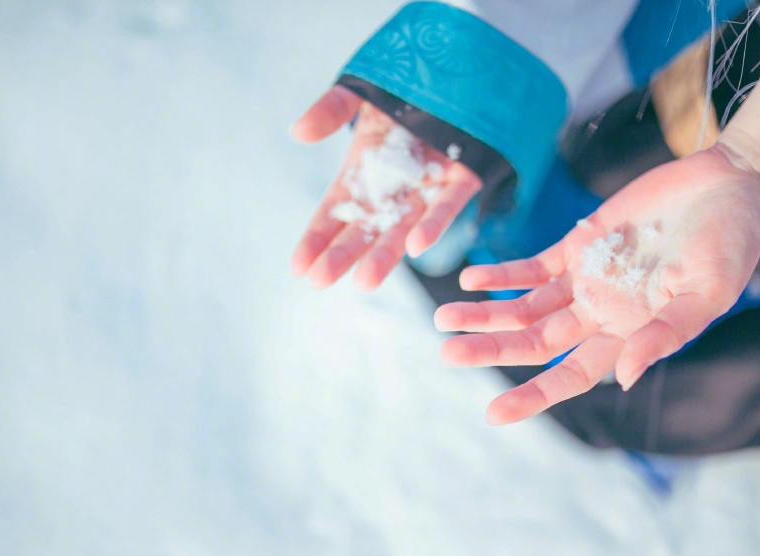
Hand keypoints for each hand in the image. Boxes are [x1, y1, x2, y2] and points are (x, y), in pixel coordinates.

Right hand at [290, 86, 481, 290]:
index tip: (299, 268)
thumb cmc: (405, 84)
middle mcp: (394, 187)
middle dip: (343, 255)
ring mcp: (427, 188)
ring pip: (403, 228)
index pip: (335, 212)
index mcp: (364, 171)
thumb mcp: (360, 93)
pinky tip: (416, 246)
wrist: (458, 69)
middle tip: (320, 282)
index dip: (317, 238)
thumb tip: (297, 133)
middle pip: (365, 228)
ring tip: (364, 282)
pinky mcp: (462, 179)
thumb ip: (330, 111)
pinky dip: (432, 226)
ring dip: (384, 255)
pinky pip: (446, 207)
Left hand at [433, 146, 759, 424]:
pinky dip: (501, 274)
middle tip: (448, 351)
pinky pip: (530, 267)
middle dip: (492, 349)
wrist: (729, 184)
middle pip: (534, 342)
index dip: (533, 396)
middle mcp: (599, 314)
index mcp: (629, 335)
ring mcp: (585, 279)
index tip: (493, 413)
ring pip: (523, 306)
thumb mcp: (709, 291)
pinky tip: (471, 279)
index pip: (571, 375)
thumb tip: (626, 379)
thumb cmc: (732, 243)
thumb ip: (667, 333)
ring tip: (442, 319)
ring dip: (485, 313)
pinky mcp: (578, 243)